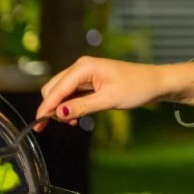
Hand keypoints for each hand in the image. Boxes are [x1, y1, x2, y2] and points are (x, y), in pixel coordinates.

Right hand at [34, 56, 163, 129]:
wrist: (156, 82)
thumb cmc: (137, 88)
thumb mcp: (109, 100)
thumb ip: (82, 106)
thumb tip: (58, 114)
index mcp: (84, 67)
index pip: (56, 89)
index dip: (45, 108)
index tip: (37, 125)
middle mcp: (81, 67)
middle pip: (53, 89)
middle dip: (51, 108)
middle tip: (57, 126)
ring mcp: (85, 73)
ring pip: (61, 92)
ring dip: (62, 108)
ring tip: (72, 124)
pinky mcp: (90, 81)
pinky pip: (72, 94)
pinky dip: (70, 106)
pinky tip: (77, 117)